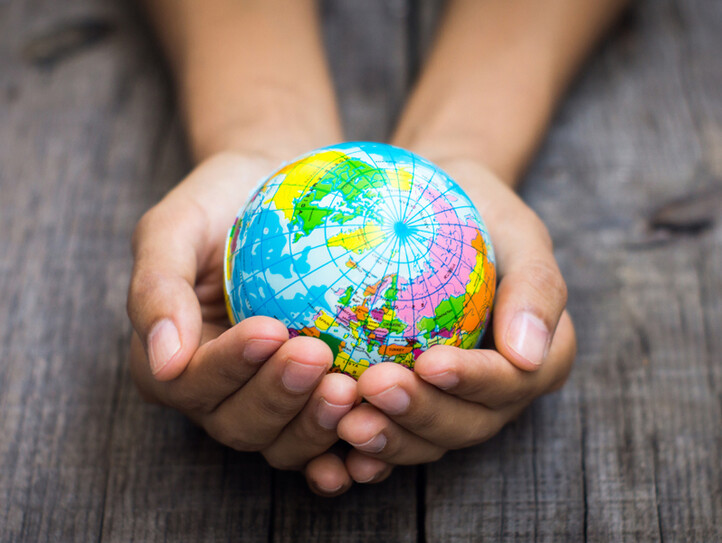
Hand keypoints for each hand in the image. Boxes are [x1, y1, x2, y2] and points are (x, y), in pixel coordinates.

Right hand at [127, 152, 358, 494]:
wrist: (277, 192)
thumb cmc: (221, 203)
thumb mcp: (176, 228)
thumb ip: (156, 287)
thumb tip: (163, 362)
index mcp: (172, 364)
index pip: (194, 381)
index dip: (231, 365)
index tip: (272, 330)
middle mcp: (217, 396)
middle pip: (240, 423)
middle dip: (278, 396)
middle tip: (318, 355)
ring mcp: (268, 406)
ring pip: (283, 442)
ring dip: (315, 425)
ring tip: (350, 389)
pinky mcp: (312, 404)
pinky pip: (328, 438)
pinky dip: (349, 443)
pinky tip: (376, 425)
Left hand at [334, 158, 575, 481]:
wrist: (436, 214)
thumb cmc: (481, 216)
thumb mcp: (519, 232)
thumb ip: (536, 287)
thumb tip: (527, 355)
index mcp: (535, 360)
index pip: (512, 382)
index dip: (474, 382)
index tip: (429, 362)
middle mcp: (495, 395)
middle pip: (466, 424)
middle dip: (421, 414)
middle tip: (372, 387)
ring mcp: (451, 407)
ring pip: (425, 440)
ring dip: (387, 438)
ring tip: (345, 421)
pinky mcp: (408, 408)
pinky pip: (388, 434)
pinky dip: (362, 448)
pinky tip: (330, 446)